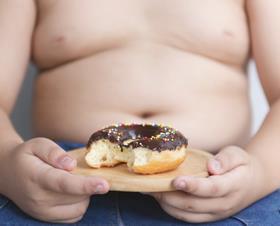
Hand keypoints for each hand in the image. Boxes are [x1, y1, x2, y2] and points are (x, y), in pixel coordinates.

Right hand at [0, 138, 109, 222]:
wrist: (8, 173)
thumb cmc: (26, 156)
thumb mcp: (37, 144)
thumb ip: (54, 152)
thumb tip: (71, 164)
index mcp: (37, 177)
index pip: (64, 184)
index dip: (86, 185)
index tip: (104, 185)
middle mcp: (39, 199)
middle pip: (77, 196)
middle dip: (88, 184)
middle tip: (80, 172)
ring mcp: (42, 212)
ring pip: (79, 208)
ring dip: (85, 195)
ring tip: (74, 181)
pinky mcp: (47, 218)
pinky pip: (74, 216)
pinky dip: (79, 204)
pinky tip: (73, 192)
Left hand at [150, 146, 264, 222]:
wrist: (253, 183)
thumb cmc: (241, 165)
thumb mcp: (238, 155)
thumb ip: (226, 159)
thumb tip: (212, 167)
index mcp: (233, 186)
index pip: (211, 189)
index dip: (193, 186)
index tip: (175, 180)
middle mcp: (224, 204)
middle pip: (194, 204)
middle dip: (170, 196)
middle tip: (151, 185)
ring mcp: (216, 213)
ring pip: (188, 214)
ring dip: (168, 204)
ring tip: (151, 191)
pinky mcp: (209, 216)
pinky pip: (189, 218)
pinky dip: (173, 210)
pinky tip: (161, 198)